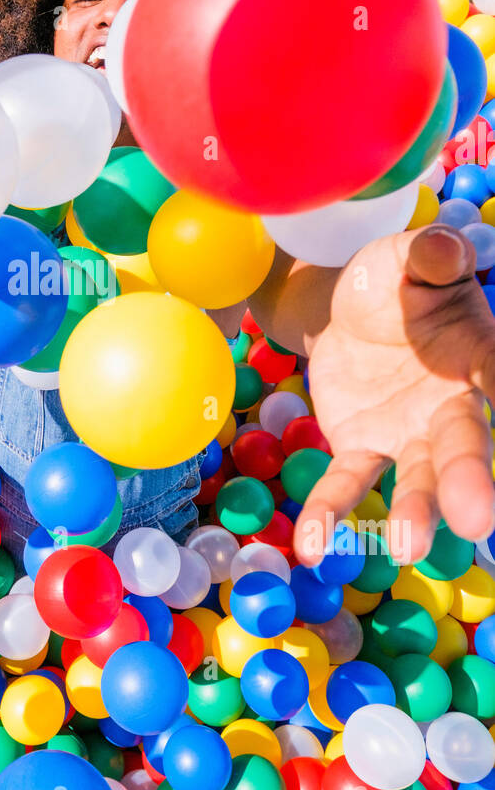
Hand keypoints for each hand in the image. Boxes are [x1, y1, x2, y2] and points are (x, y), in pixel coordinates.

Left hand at [296, 224, 494, 566]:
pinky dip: (330, 513)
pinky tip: (311, 546)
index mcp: (477, 354)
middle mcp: (453, 406)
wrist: (348, 308)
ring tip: (406, 547)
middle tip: (478, 520)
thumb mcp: (405, 259)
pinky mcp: (363, 448)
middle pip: (465, 444)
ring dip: (414, 511)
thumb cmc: (394, 281)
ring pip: (417, 477)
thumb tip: (446, 242)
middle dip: (470, 480)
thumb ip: (429, 257)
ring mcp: (410, 435)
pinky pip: (348, 483)